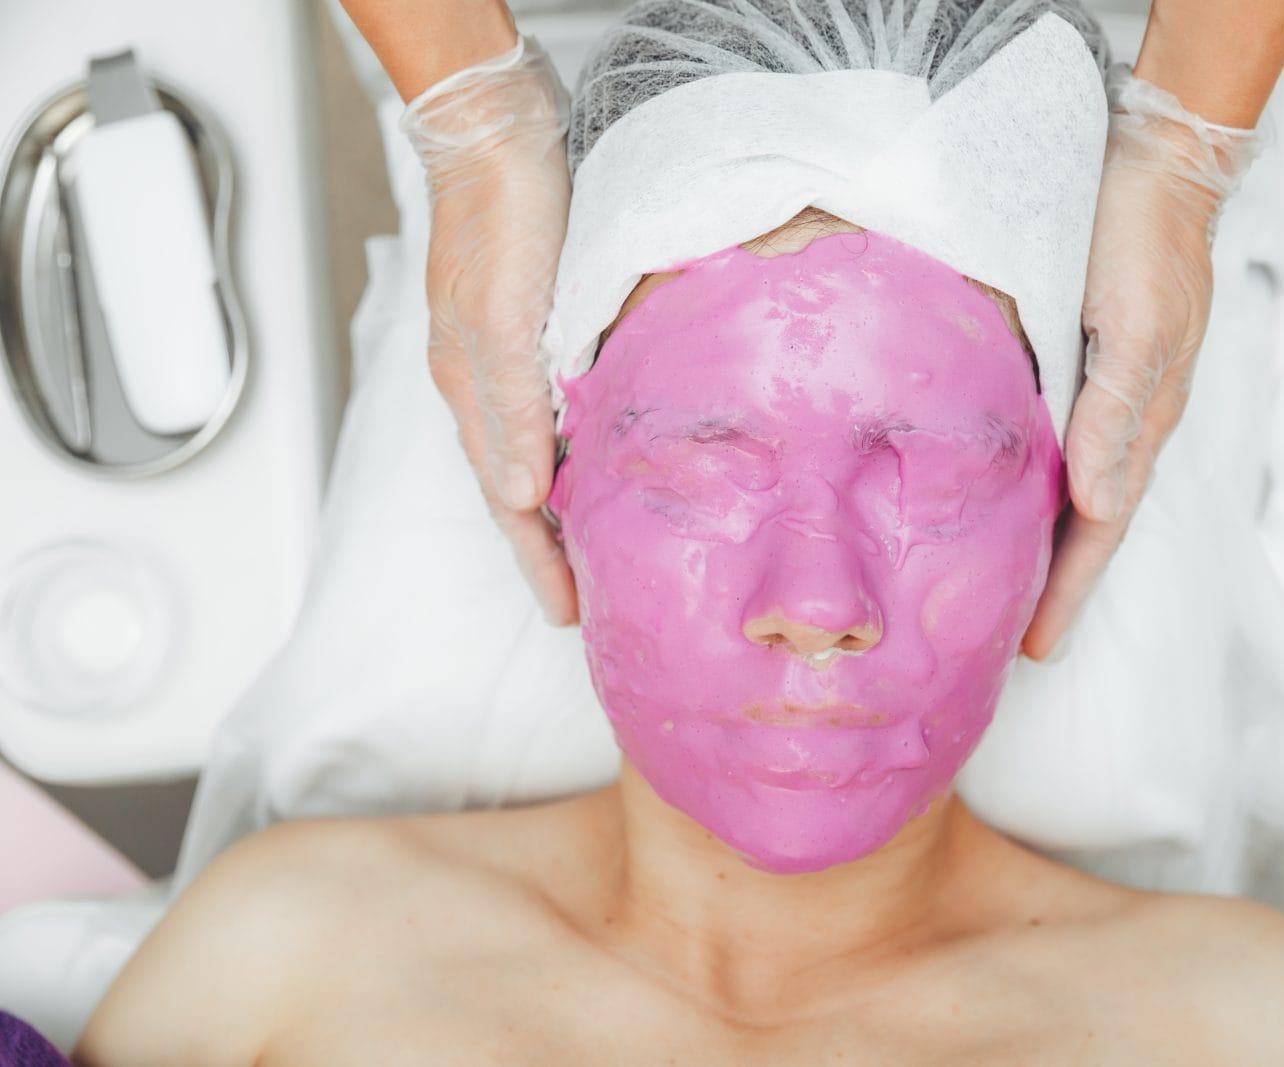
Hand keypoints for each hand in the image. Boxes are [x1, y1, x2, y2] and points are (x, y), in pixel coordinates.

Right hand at [401, 38, 577, 624]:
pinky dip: (569, 450)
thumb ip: (511, 409)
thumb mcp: (506, 318)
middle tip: (583, 601)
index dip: (537, 559)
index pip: (506, 499)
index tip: (566, 614)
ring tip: (592, 549)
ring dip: (557, 506)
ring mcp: (506, 355)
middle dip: (545, 549)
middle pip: (515, 487)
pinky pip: (550, 411)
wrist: (497, 134)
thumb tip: (518, 497)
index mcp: (473, 389)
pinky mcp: (534, 326)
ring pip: (532, 452)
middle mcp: (485, 382)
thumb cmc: (504, 216)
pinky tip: (595, 457)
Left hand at [1021, 67, 1261, 660]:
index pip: (1100, 528)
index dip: (1068, 590)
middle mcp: (1122, 419)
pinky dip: (1032, 484)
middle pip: (1086, 521)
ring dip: (1044, 541)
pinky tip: (1003, 496)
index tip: (1036, 649)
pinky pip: (1054, 443)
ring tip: (1006, 590)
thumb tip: (1097, 504)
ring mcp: (1102, 394)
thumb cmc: (1147, 243)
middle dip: (1056, 585)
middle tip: (1016, 643)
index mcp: (1141, 422)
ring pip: (1071, 488)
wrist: (1156, 166)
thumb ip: (1115, 415)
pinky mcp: (1079, 364)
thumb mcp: (1138, 328)